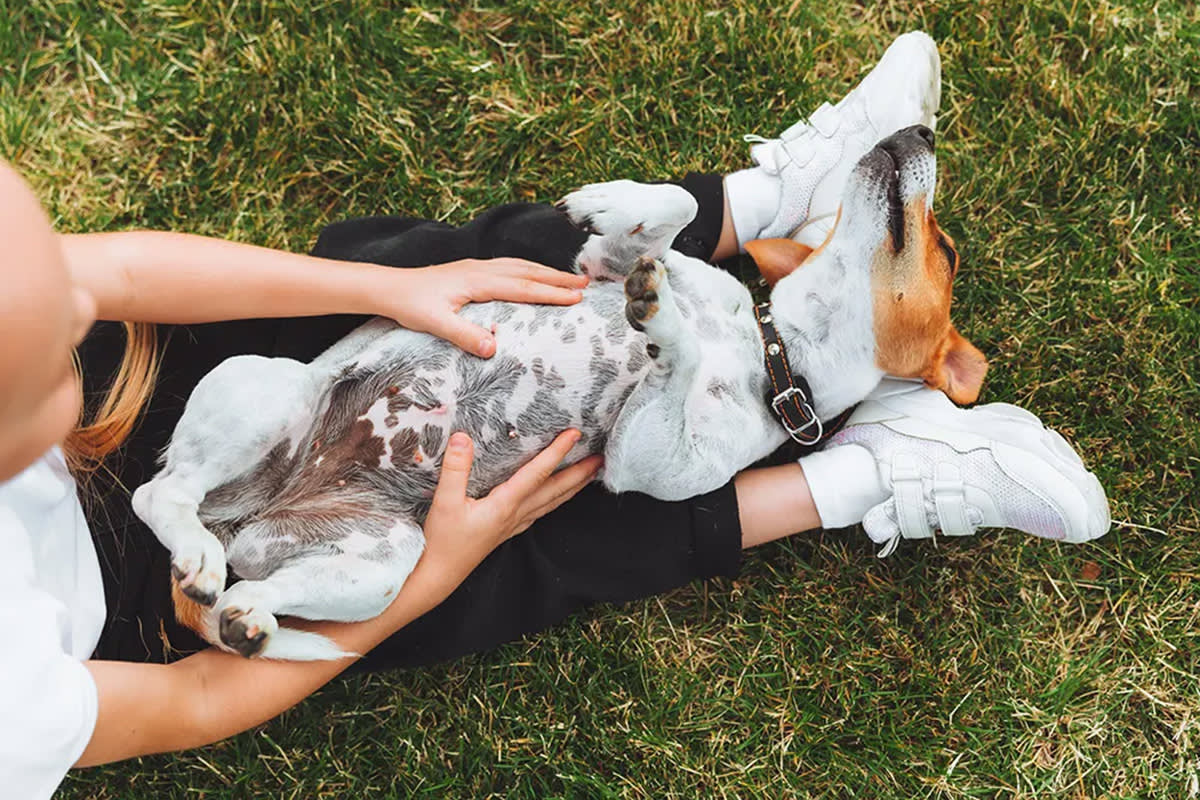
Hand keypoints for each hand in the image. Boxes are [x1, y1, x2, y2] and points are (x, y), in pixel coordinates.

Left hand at [378, 258, 588, 356]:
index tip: (576, 299)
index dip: (550, 293)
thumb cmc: (410, 304)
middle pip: (527, 272)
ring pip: (520, 266)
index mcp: (477, 281)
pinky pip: (509, 267)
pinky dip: (528, 270)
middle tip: (586, 286)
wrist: (387, 287)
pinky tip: (533, 274)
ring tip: (569, 279)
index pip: (522, 288)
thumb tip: (493, 349)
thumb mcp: (435, 323)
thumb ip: (464, 335)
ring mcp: (476, 267)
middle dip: (558, 279)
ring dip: (546, 272)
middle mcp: (481, 270)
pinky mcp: (471, 270)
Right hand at [420, 430, 601, 583]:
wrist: (438, 575)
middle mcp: (516, 515)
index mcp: (505, 505)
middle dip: (580, 473)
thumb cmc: (442, 541)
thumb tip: (463, 438)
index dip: (558, 452)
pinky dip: (556, 501)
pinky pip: (540, 512)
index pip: (538, 473)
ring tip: (590, 475)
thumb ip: (456, 469)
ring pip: (552, 503)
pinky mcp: (507, 531)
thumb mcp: (445, 502)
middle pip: (556, 491)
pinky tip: (556, 499)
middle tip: (602, 457)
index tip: (575, 434)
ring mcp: (514, 525)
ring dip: (574, 488)